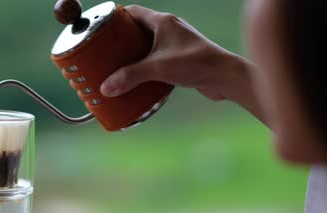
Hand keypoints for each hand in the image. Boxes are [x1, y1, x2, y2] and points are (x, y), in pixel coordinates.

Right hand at [100, 6, 263, 122]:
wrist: (225, 77)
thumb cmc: (196, 63)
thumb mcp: (157, 68)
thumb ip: (130, 77)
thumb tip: (106, 88)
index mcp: (163, 21)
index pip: (133, 12)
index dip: (115, 18)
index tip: (101, 29)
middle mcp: (170, 29)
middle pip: (138, 29)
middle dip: (122, 40)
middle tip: (106, 52)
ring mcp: (176, 43)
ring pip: (148, 45)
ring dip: (134, 55)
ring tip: (118, 67)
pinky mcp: (181, 58)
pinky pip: (158, 58)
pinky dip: (146, 66)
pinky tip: (138, 79)